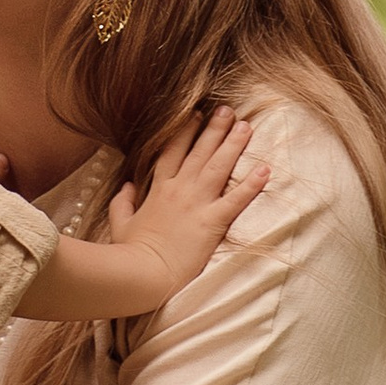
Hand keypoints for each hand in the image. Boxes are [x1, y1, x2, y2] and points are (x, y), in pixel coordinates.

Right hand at [110, 105, 267, 300]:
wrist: (142, 274)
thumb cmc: (129, 253)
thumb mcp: (119, 223)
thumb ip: (122, 201)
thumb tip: (126, 185)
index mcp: (158, 190)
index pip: (172, 152)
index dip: (185, 132)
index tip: (195, 115)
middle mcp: (179, 190)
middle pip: (200, 152)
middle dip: (214, 128)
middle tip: (228, 110)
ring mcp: (197, 204)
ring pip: (219, 166)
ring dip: (234, 144)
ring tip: (246, 125)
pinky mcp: (212, 222)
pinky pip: (236, 200)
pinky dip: (252, 184)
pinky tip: (265, 168)